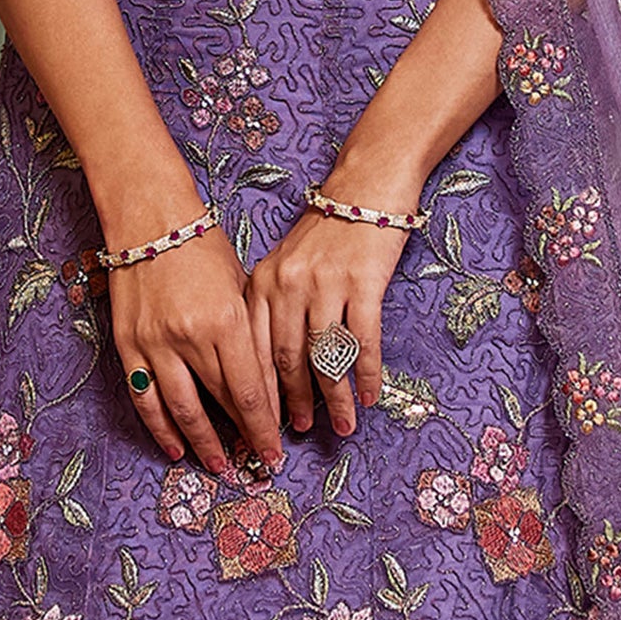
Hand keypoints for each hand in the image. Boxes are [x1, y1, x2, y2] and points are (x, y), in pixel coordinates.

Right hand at [109, 226, 283, 473]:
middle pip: (220, 404)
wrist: (147, 215)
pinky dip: (160, 428)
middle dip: (241, 438)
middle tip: (255, 462)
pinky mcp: (129, 345)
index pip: (250, 391)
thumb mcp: (240, 287)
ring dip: (202, 444)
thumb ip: (251, 339)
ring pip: (181, 410)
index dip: (263, 428)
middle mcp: (189, 337)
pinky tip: (174, 448)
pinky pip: (145, 399)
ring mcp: (155, 343)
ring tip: (217, 465)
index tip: (274, 452)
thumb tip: (265, 389)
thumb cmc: (202, 246)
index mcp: (225, 320)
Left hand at [247, 203, 410, 438]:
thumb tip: (269, 371)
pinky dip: (366, 374)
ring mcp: (326, 284)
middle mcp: (289, 285)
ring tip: (340, 426)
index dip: (255, 396)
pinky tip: (369, 397)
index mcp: (262, 284)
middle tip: (294, 434)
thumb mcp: (283, 266)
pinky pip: (363, 341)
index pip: (251, 352)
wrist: (366, 185)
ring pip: (324, 356)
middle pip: (285, 360)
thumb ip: (270, 309)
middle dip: (290, 404)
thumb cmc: (325, 233)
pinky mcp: (363, 281)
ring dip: (333, 398)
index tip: (257, 426)